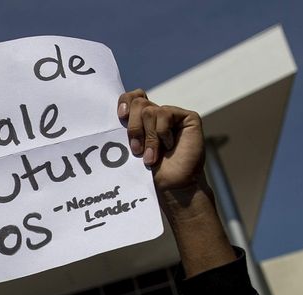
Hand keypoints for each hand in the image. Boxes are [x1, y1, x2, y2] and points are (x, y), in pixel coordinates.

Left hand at [117, 90, 206, 205]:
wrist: (171, 187)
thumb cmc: (150, 173)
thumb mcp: (131, 151)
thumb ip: (125, 131)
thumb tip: (115, 116)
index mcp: (141, 120)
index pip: (131, 98)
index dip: (125, 102)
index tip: (120, 116)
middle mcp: (156, 115)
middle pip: (138, 103)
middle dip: (133, 128)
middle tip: (136, 150)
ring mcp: (172, 115)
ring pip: (150, 111)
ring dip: (149, 138)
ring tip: (152, 157)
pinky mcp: (188, 117)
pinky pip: (165, 114)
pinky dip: (162, 132)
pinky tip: (169, 146)